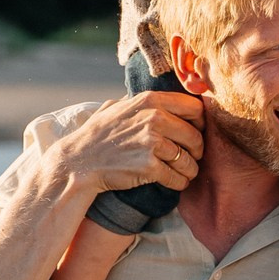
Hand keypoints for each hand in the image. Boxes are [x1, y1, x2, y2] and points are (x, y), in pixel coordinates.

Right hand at [51, 90, 206, 194]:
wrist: (79, 162)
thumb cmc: (97, 135)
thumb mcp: (116, 107)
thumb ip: (140, 101)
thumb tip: (160, 96)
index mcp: (150, 100)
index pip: (194, 108)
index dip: (199, 123)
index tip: (194, 133)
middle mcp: (153, 118)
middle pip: (195, 136)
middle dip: (196, 151)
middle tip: (191, 157)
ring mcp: (151, 142)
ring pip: (189, 160)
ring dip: (189, 170)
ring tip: (184, 173)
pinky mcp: (149, 166)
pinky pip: (177, 177)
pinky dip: (179, 183)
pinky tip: (174, 182)